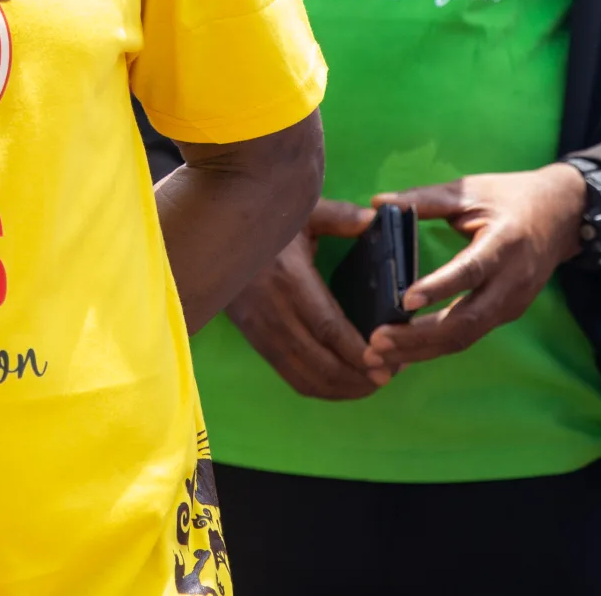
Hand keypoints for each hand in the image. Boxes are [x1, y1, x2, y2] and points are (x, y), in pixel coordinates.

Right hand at [223, 199, 388, 398]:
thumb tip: (375, 219)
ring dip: (340, 389)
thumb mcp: (300, 211)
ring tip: (371, 384)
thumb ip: (339, 217)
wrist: (212, 234)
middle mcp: (273, 311)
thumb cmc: (263, 222)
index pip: (327, 326)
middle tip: (388, 376)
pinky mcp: (253, 340)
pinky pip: (288, 375)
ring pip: (304, 376)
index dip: (356, 351)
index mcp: (289, 279)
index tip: (384, 365)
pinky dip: (318, 388)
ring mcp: (260, 330)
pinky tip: (340, 384)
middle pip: (319, 361)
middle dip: (357, 378)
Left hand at [364, 165, 586, 372]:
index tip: (404, 300)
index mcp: (504, 244)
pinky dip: (437, 347)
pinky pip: (470, 336)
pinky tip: (406, 352)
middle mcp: (512, 282)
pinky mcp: (507, 314)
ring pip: (467, 337)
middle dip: (420, 335)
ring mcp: (513, 303)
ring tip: (382, 354)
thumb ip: (424, 199)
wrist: (563, 214)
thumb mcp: (471, 190)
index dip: (439, 288)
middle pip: (467, 320)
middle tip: (377, 340)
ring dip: (423, 349)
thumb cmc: (512, 197)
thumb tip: (378, 202)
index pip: (470, 271)